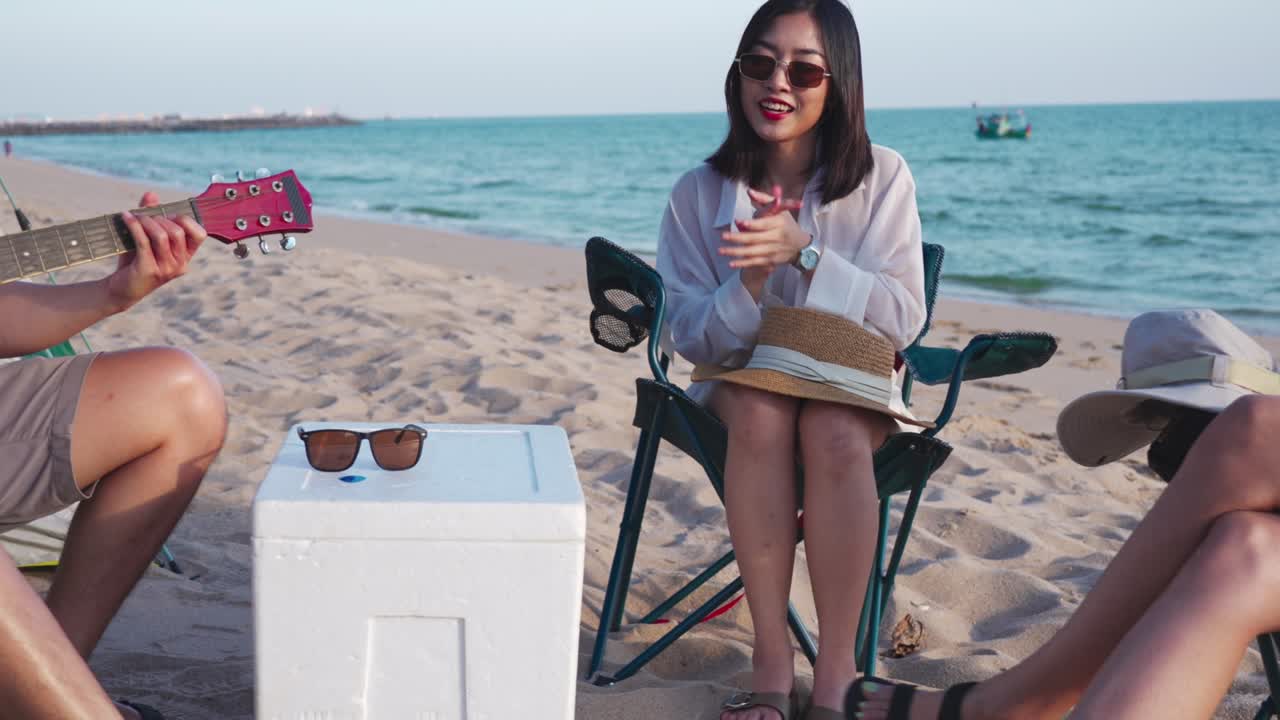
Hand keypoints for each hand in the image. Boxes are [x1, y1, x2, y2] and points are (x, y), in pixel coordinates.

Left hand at [104, 192, 207, 311]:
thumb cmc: (135, 262)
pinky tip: (125, 217)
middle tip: (144, 216)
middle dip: (160, 218)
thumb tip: (151, 194)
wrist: (120, 289)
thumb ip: (151, 216)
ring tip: (134, 217)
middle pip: (178, 231)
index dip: (186, 220)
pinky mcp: (149, 270)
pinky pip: (143, 241)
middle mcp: (180, 264)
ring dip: (146, 221)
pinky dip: (134, 225)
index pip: (199, 234)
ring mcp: (166, 269)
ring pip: (162, 236)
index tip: (168, 215)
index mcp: (186, 257)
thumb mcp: (146, 238)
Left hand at [720, 185, 808, 293]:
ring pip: (753, 252)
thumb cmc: (786, 223)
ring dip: (736, 252)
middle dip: (738, 238)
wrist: (800, 246)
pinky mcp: (771, 261)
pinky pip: (755, 263)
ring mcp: (774, 250)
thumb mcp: (779, 210)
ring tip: (721, 250)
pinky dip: (743, 264)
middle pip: (755, 239)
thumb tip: (749, 191)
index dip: (752, 224)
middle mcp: (777, 238)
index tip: (739, 222)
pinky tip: (731, 263)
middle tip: (723, 236)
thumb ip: (763, 199)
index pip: (764, 224)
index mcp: (779, 223)